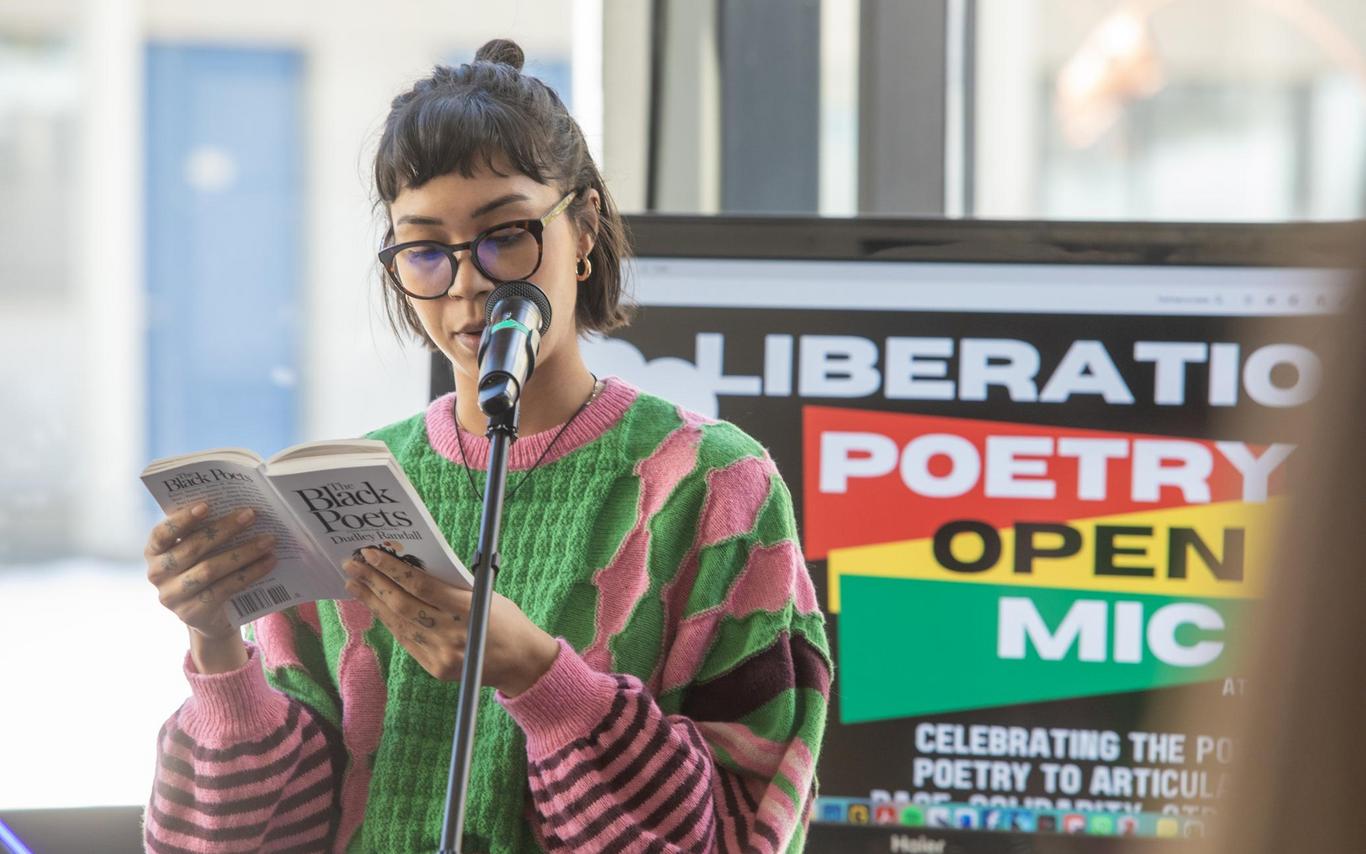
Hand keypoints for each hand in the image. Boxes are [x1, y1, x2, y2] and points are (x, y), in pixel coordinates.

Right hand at [145, 503, 277, 640]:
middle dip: (224, 529)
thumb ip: (204, 531)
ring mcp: (173, 596)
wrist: (209, 615)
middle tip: (251, 515)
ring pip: (210, 569)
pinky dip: (250, 573)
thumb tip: (237, 508)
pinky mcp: (192, 612)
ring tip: (268, 541)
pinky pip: (224, 588)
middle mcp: (157, 574)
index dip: (182, 519)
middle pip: (192, 549)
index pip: (162, 533)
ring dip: (243, 553)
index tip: (206, 505)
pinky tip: (268, 562)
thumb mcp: (197, 551)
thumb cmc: (203, 569)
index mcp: (154, 552)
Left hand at [342, 547, 559, 695]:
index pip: (419, 585)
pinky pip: (406, 640)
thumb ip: (450, 585)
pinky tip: (377, 607)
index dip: (391, 569)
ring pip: (398, 624)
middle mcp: (452, 634)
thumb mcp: (484, 593)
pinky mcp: (435, 668)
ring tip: (355, 585)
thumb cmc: (506, 620)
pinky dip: (389, 621)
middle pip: (401, 605)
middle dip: (373, 582)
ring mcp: (441, 654)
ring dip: (373, 602)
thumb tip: (410, 568)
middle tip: (352, 565)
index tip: (370, 554)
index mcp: (467, 608)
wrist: (521, 662)